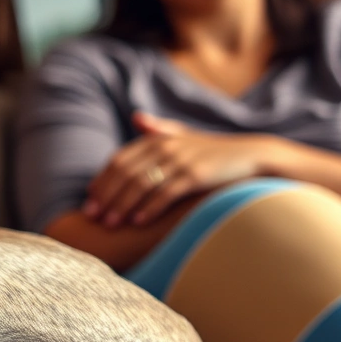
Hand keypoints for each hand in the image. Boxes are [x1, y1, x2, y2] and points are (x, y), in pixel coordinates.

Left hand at [83, 112, 286, 226]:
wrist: (251, 156)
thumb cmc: (212, 151)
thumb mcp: (184, 136)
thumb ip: (158, 130)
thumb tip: (137, 117)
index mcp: (156, 139)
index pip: (118, 161)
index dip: (101, 181)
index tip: (89, 202)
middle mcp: (164, 146)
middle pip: (124, 174)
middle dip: (107, 197)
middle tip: (94, 217)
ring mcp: (180, 160)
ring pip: (141, 185)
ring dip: (123, 206)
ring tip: (111, 224)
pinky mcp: (195, 175)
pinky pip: (165, 193)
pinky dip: (149, 208)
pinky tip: (138, 222)